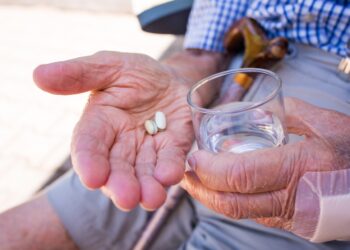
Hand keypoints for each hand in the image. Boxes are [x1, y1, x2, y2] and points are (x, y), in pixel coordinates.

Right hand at [34, 51, 194, 210]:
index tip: (93, 178)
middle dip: (120, 184)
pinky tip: (171, 176)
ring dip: (147, 188)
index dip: (89, 162)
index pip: (89, 146)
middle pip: (116, 169)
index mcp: (100, 124)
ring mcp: (149, 150)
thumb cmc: (137, 74)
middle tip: (126, 198)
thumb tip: (38, 76)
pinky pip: (171, 161)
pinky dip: (170, 170)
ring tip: (152, 198)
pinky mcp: (174, 149)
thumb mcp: (110, 66)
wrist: (172, 78)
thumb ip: (78, 74)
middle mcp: (121, 144)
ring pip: (144, 174)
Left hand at [182, 97, 349, 238]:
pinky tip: (224, 191)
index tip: (193, 159)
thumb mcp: (328, 124)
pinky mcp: (293, 222)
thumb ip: (292, 112)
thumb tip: (262, 108)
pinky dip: (232, 203)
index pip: (240, 175)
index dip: (210, 170)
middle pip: (232, 202)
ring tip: (196, 183)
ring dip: (212, 199)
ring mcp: (292, 215)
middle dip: (201, 190)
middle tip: (186, 174)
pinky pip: (254, 215)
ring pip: (240, 213)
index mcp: (299, 167)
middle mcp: (292, 197)